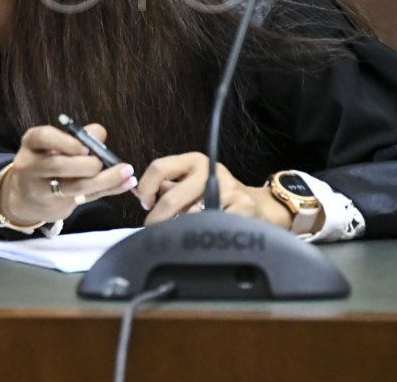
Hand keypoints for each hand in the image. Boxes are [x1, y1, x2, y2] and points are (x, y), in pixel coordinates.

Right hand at [0, 125, 135, 225]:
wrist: (26, 197)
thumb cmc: (47, 162)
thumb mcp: (55, 145)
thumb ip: (79, 138)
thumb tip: (100, 133)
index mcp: (32, 143)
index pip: (43, 137)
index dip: (64, 142)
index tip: (83, 146)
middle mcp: (31, 166)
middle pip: (58, 165)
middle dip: (85, 164)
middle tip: (100, 162)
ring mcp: (40, 189)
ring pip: (73, 187)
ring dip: (104, 179)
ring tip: (126, 172)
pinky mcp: (55, 207)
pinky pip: (86, 198)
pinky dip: (109, 189)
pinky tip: (127, 183)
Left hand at [134, 152, 290, 228]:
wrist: (257, 205)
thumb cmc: (216, 195)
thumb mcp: (191, 182)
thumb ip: (167, 185)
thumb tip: (139, 193)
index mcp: (195, 160)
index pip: (159, 167)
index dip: (146, 187)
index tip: (144, 203)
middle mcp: (211, 170)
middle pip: (171, 197)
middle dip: (157, 218)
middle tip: (152, 229)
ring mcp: (228, 188)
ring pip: (189, 216)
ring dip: (178, 229)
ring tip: (178, 233)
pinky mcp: (243, 207)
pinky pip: (210, 226)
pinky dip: (201, 234)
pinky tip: (201, 235)